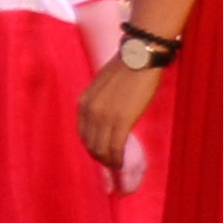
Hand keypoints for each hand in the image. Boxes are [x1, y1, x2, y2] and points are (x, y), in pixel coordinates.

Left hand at [78, 53, 161, 171]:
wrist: (140, 57)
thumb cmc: (126, 68)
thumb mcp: (102, 87)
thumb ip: (99, 103)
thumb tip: (106, 119)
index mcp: (83, 102)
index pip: (83, 134)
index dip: (92, 147)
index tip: (102, 153)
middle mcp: (89, 111)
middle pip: (90, 144)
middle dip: (100, 157)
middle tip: (111, 164)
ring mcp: (104, 117)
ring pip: (101, 150)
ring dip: (109, 161)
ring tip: (118, 165)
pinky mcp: (121, 121)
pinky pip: (115, 148)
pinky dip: (118, 159)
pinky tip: (123, 163)